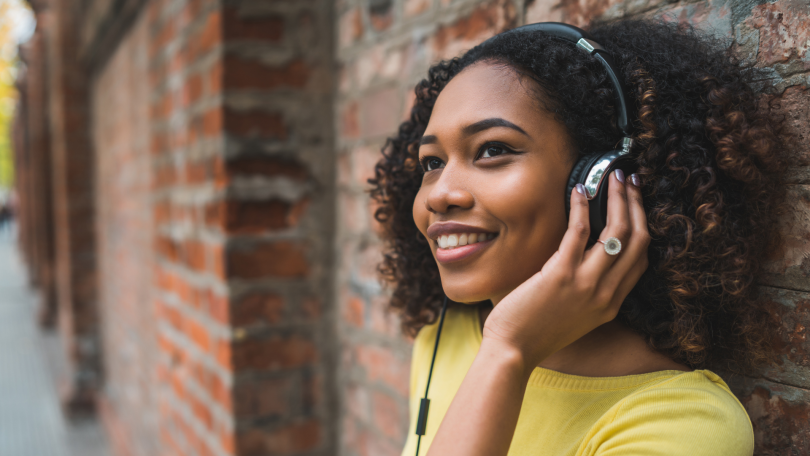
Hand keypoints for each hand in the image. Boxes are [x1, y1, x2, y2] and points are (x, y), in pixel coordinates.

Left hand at [482, 171, 650, 374]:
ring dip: (616, 198)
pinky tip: (578, 191)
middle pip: (636, 240)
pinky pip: (579, 232)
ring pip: (616, 232)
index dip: (642, 225)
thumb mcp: (574, 313)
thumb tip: (585, 254)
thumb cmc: (535, 331)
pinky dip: (581, 207)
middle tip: (629, 180)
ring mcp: (586, 284)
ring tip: (611, 177)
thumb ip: (587, 290)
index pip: (641, 259)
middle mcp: (606, 294)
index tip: (636, 203)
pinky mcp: (561, 275)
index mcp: (611, 303)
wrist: (513, 350)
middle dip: (636, 205)